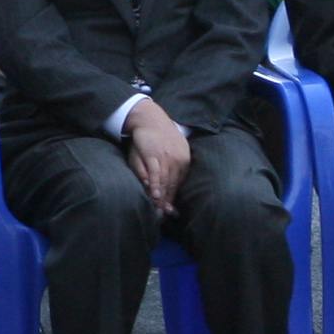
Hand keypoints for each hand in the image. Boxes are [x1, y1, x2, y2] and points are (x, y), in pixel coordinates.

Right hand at [121, 96, 191, 215]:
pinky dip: (155, 186)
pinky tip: (154, 196)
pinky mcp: (154, 156)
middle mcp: (178, 161)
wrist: (150, 117)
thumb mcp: (170, 150)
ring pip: (165, 182)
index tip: (173, 213)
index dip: (174, 199)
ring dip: (161, 198)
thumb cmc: (158, 135)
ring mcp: (166, 158)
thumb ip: (169, 167)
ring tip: (158, 211)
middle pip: (173, 186)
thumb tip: (168, 184)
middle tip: (165, 216)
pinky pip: (156, 175)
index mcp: (184, 160)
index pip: (179, 184)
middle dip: (168, 203)